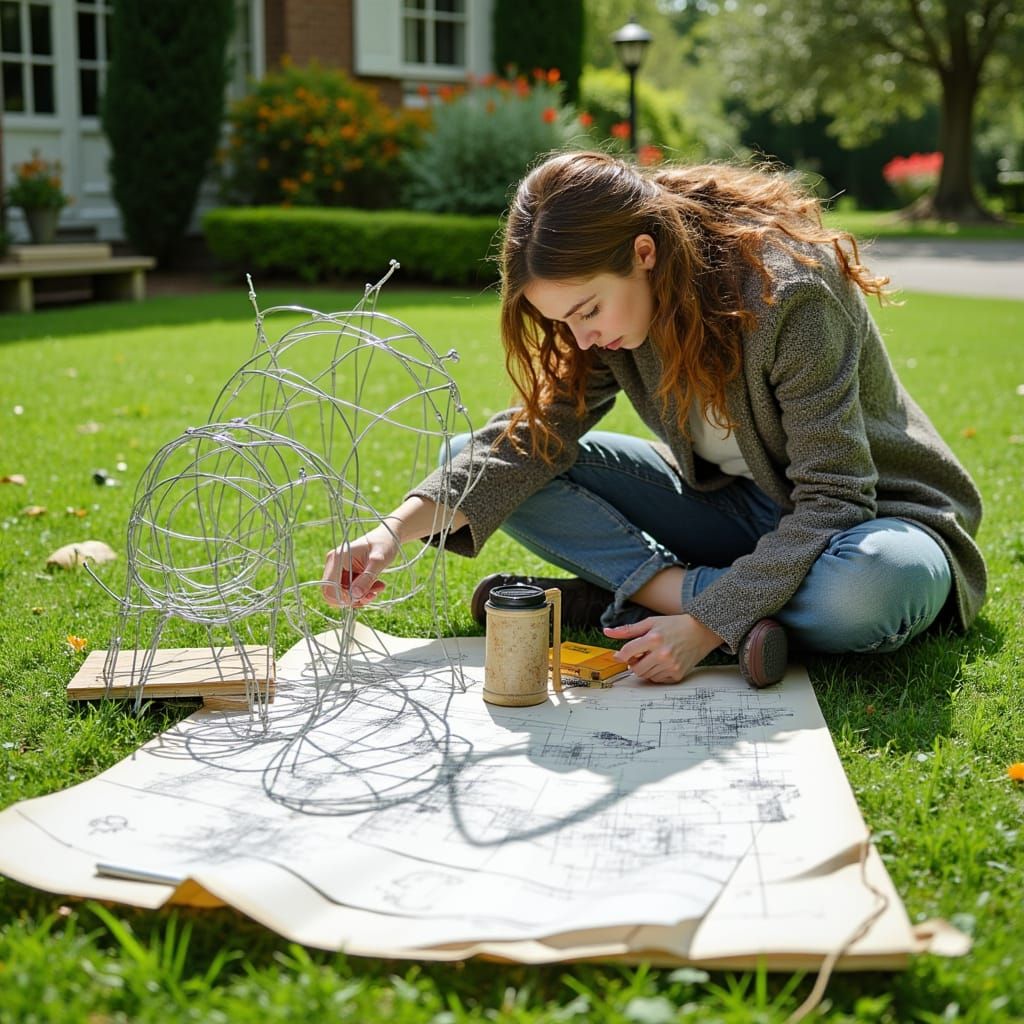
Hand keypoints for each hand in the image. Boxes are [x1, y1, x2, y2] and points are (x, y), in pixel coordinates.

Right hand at [320, 527, 396, 608]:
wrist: (388, 537)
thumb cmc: (385, 544)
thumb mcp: (379, 561)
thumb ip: (367, 578)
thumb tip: (356, 595)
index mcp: (338, 557)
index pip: (329, 587)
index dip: (343, 598)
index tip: (361, 597)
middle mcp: (334, 564)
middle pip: (334, 593)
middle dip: (354, 599)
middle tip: (372, 595)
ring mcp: (339, 569)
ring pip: (343, 594)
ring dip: (361, 596)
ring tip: (378, 588)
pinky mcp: (346, 574)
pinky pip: (350, 591)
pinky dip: (363, 592)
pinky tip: (376, 587)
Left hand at [604, 614, 722, 682]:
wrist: (701, 631)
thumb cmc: (675, 625)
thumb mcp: (650, 622)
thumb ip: (628, 630)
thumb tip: (607, 632)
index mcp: (653, 638)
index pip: (627, 652)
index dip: (620, 655)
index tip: (619, 655)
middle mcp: (662, 654)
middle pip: (635, 668)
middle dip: (633, 663)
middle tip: (640, 655)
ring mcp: (670, 666)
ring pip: (645, 676)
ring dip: (645, 668)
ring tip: (653, 656)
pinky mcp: (677, 675)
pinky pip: (657, 680)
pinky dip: (656, 673)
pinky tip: (662, 662)